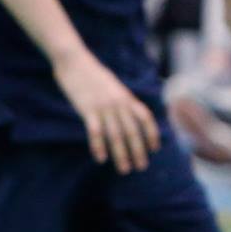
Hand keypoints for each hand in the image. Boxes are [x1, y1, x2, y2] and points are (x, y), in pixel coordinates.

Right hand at [53, 47, 159, 173]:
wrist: (75, 61)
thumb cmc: (93, 75)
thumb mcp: (113, 87)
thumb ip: (121, 101)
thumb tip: (126, 115)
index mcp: (127, 97)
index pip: (145, 118)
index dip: (151, 133)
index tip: (155, 148)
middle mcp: (119, 103)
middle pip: (132, 131)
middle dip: (138, 150)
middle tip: (141, 167)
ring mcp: (104, 106)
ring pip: (116, 135)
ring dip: (121, 154)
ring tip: (124, 169)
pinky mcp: (87, 109)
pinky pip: (95, 131)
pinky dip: (99, 146)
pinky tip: (101, 159)